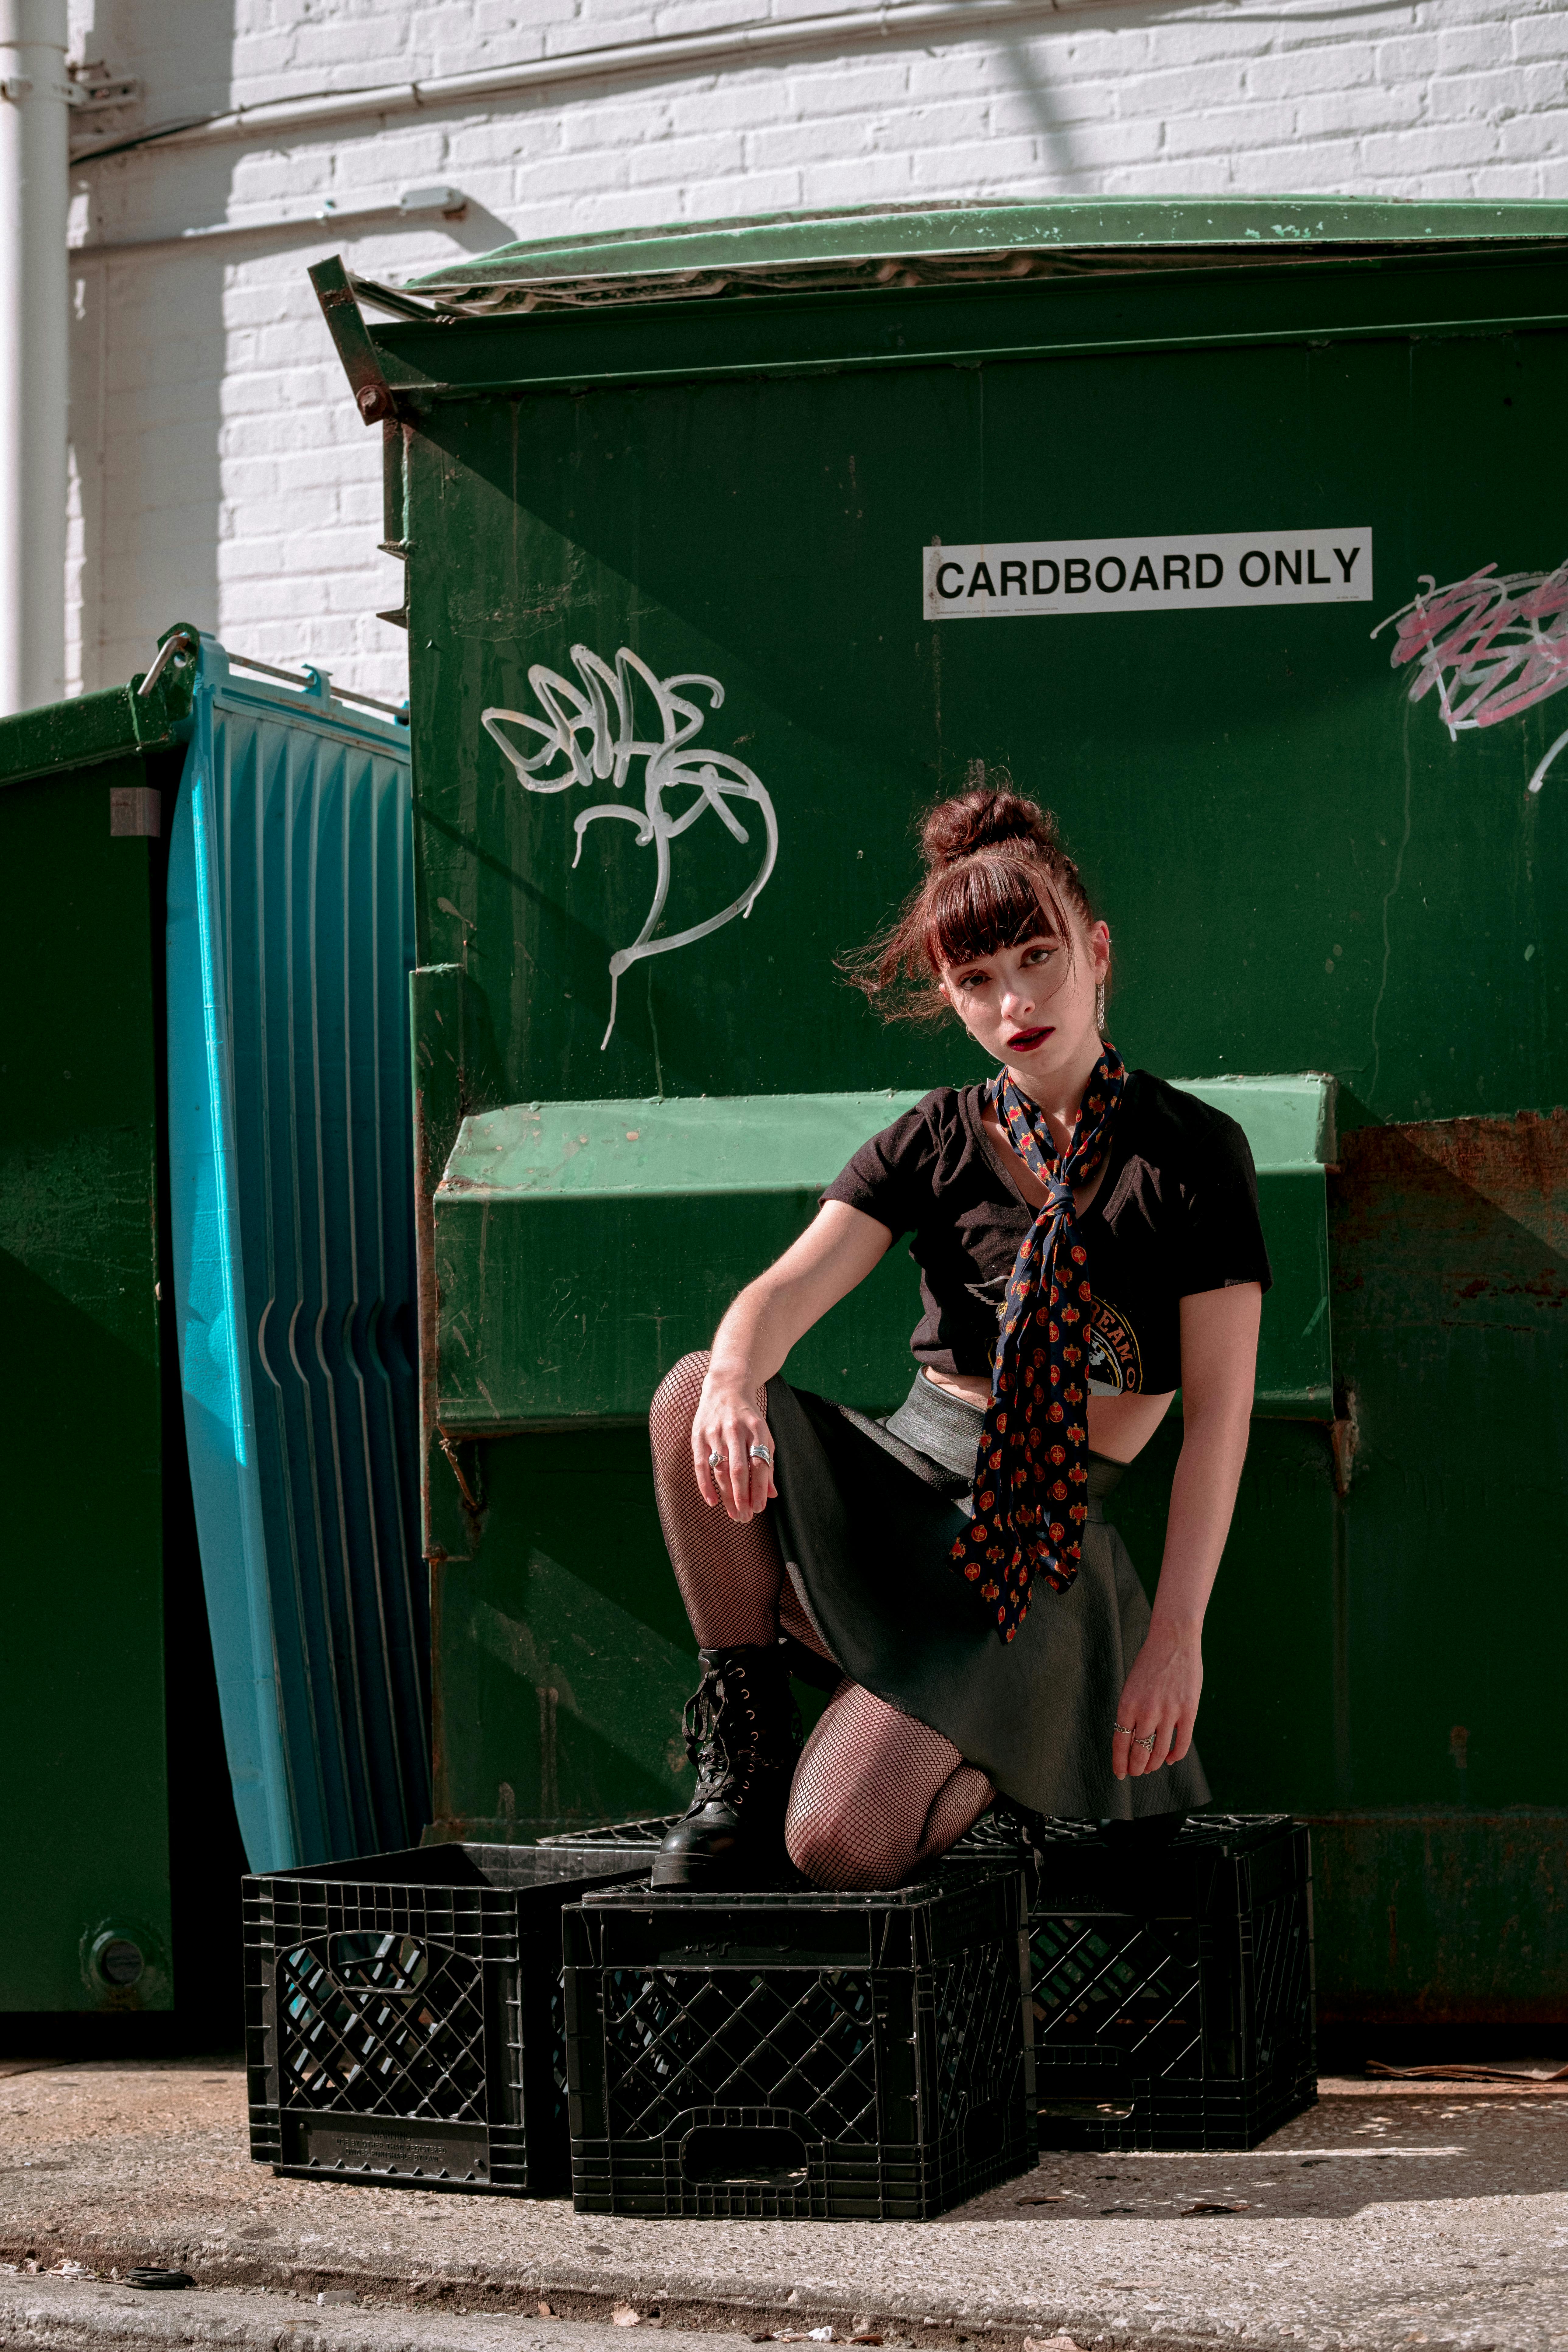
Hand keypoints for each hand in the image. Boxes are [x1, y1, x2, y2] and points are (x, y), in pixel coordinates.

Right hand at [691, 1374, 776, 1523]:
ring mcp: (715, 1432)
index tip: (760, 1508)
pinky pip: (700, 1464)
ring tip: (733, 1514)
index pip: (760, 1464)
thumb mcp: (764, 1434)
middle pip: (739, 1469)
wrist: (726, 1388)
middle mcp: (735, 1430)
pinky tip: (712, 1502)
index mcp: (757, 1429)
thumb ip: (768, 1463)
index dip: (760, 1488)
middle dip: (743, 1497)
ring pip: (720, 1469)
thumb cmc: (748, 1417)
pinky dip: (705, 1485)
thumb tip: (771, 1494)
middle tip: (745, 1518)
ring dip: (726, 1495)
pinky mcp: (698, 1435)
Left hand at [1112, 1619, 1201, 1779]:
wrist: (1173, 1640)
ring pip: (1160, 1752)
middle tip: (1135, 1773)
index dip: (1120, 1763)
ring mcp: (1169, 1712)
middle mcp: (1147, 1712)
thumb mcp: (1131, 1686)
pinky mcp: (1189, 1711)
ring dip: (1154, 1764)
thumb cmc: (1149, 1662)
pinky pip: (1182, 1743)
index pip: (1121, 1744)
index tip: (1120, 1774)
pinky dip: (1176, 1755)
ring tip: (1150, 1768)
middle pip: (1140, 1752)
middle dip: (1136, 1767)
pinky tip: (1171, 1759)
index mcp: (1128, 1704)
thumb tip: (1133, 1738)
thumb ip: (1131, 1711)